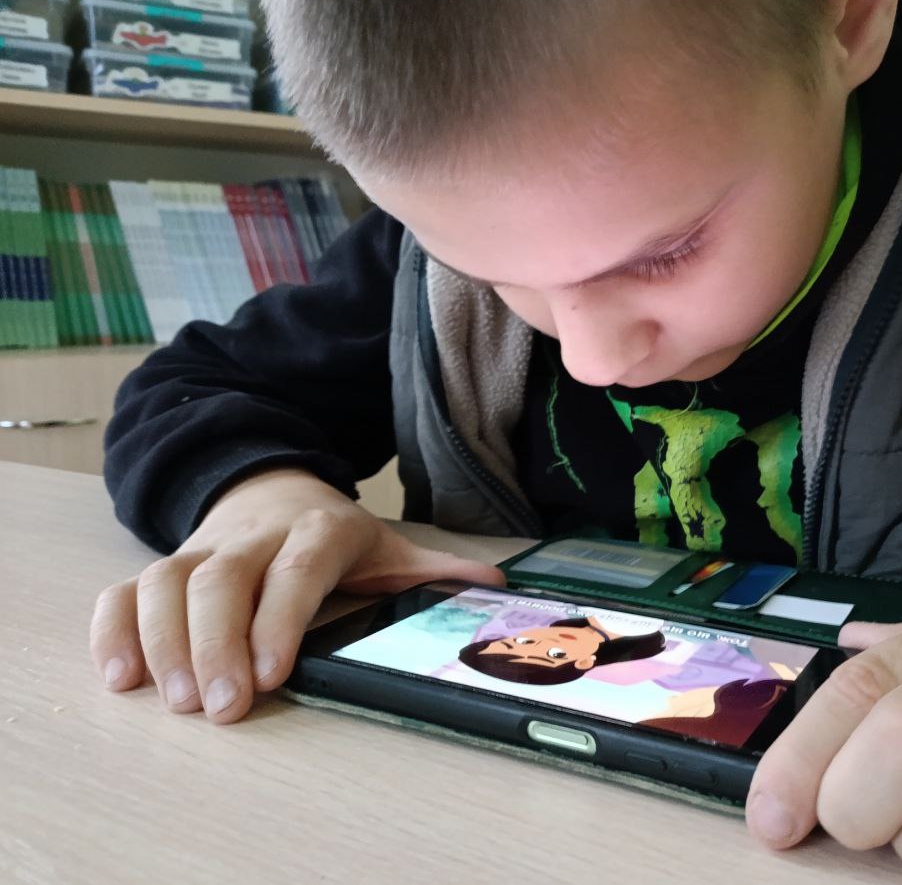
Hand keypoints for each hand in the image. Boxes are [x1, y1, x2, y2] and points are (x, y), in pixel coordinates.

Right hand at [89, 467, 504, 722]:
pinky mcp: (165, 561)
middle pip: (220, 580)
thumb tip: (498, 584)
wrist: (270, 482)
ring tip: (173, 700)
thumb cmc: (330, 531)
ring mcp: (203, 546)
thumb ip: (433, 568)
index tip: (267, 675)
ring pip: (165, 581)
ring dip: (162, 641)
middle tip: (219, 708)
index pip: (295, 572)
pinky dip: (114, 628)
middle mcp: (255, 534)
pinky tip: (121, 676)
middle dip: (215, 644)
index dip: (277, 619)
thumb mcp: (386, 543)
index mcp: (318, 530)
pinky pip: (124, 588)